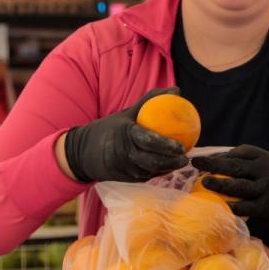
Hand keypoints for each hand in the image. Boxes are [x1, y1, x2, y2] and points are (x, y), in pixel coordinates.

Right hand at [62, 87, 189, 182]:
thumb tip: (176, 90)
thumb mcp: (127, 113)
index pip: (148, 140)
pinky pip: (145, 176)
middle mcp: (123, 153)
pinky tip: (169, 166)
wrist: (83, 152)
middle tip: (185, 156)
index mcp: (124, 134)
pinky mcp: (124, 179)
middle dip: (171, 161)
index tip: (181, 145)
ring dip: (167, 169)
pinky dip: (158, 172)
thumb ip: (150, 101)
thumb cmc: (110, 128)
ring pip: (150, 171)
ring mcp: (123, 169)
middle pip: (152, 161)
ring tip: (181, 162)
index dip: (166, 145)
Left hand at [191, 145, 268, 242]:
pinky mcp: (265, 207)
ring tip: (205, 182)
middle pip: (236, 166)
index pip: (240, 152)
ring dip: (219, 184)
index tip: (203, 158)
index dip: (220, 155)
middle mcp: (266, 171)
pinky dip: (230, 205)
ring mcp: (266, 189)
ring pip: (238, 186)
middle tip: (196, 163)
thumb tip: (214, 159)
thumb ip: (247, 162)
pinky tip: (218, 204)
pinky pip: (244, 207)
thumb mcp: (267, 166)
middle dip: (214, 164)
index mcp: (265, 158)